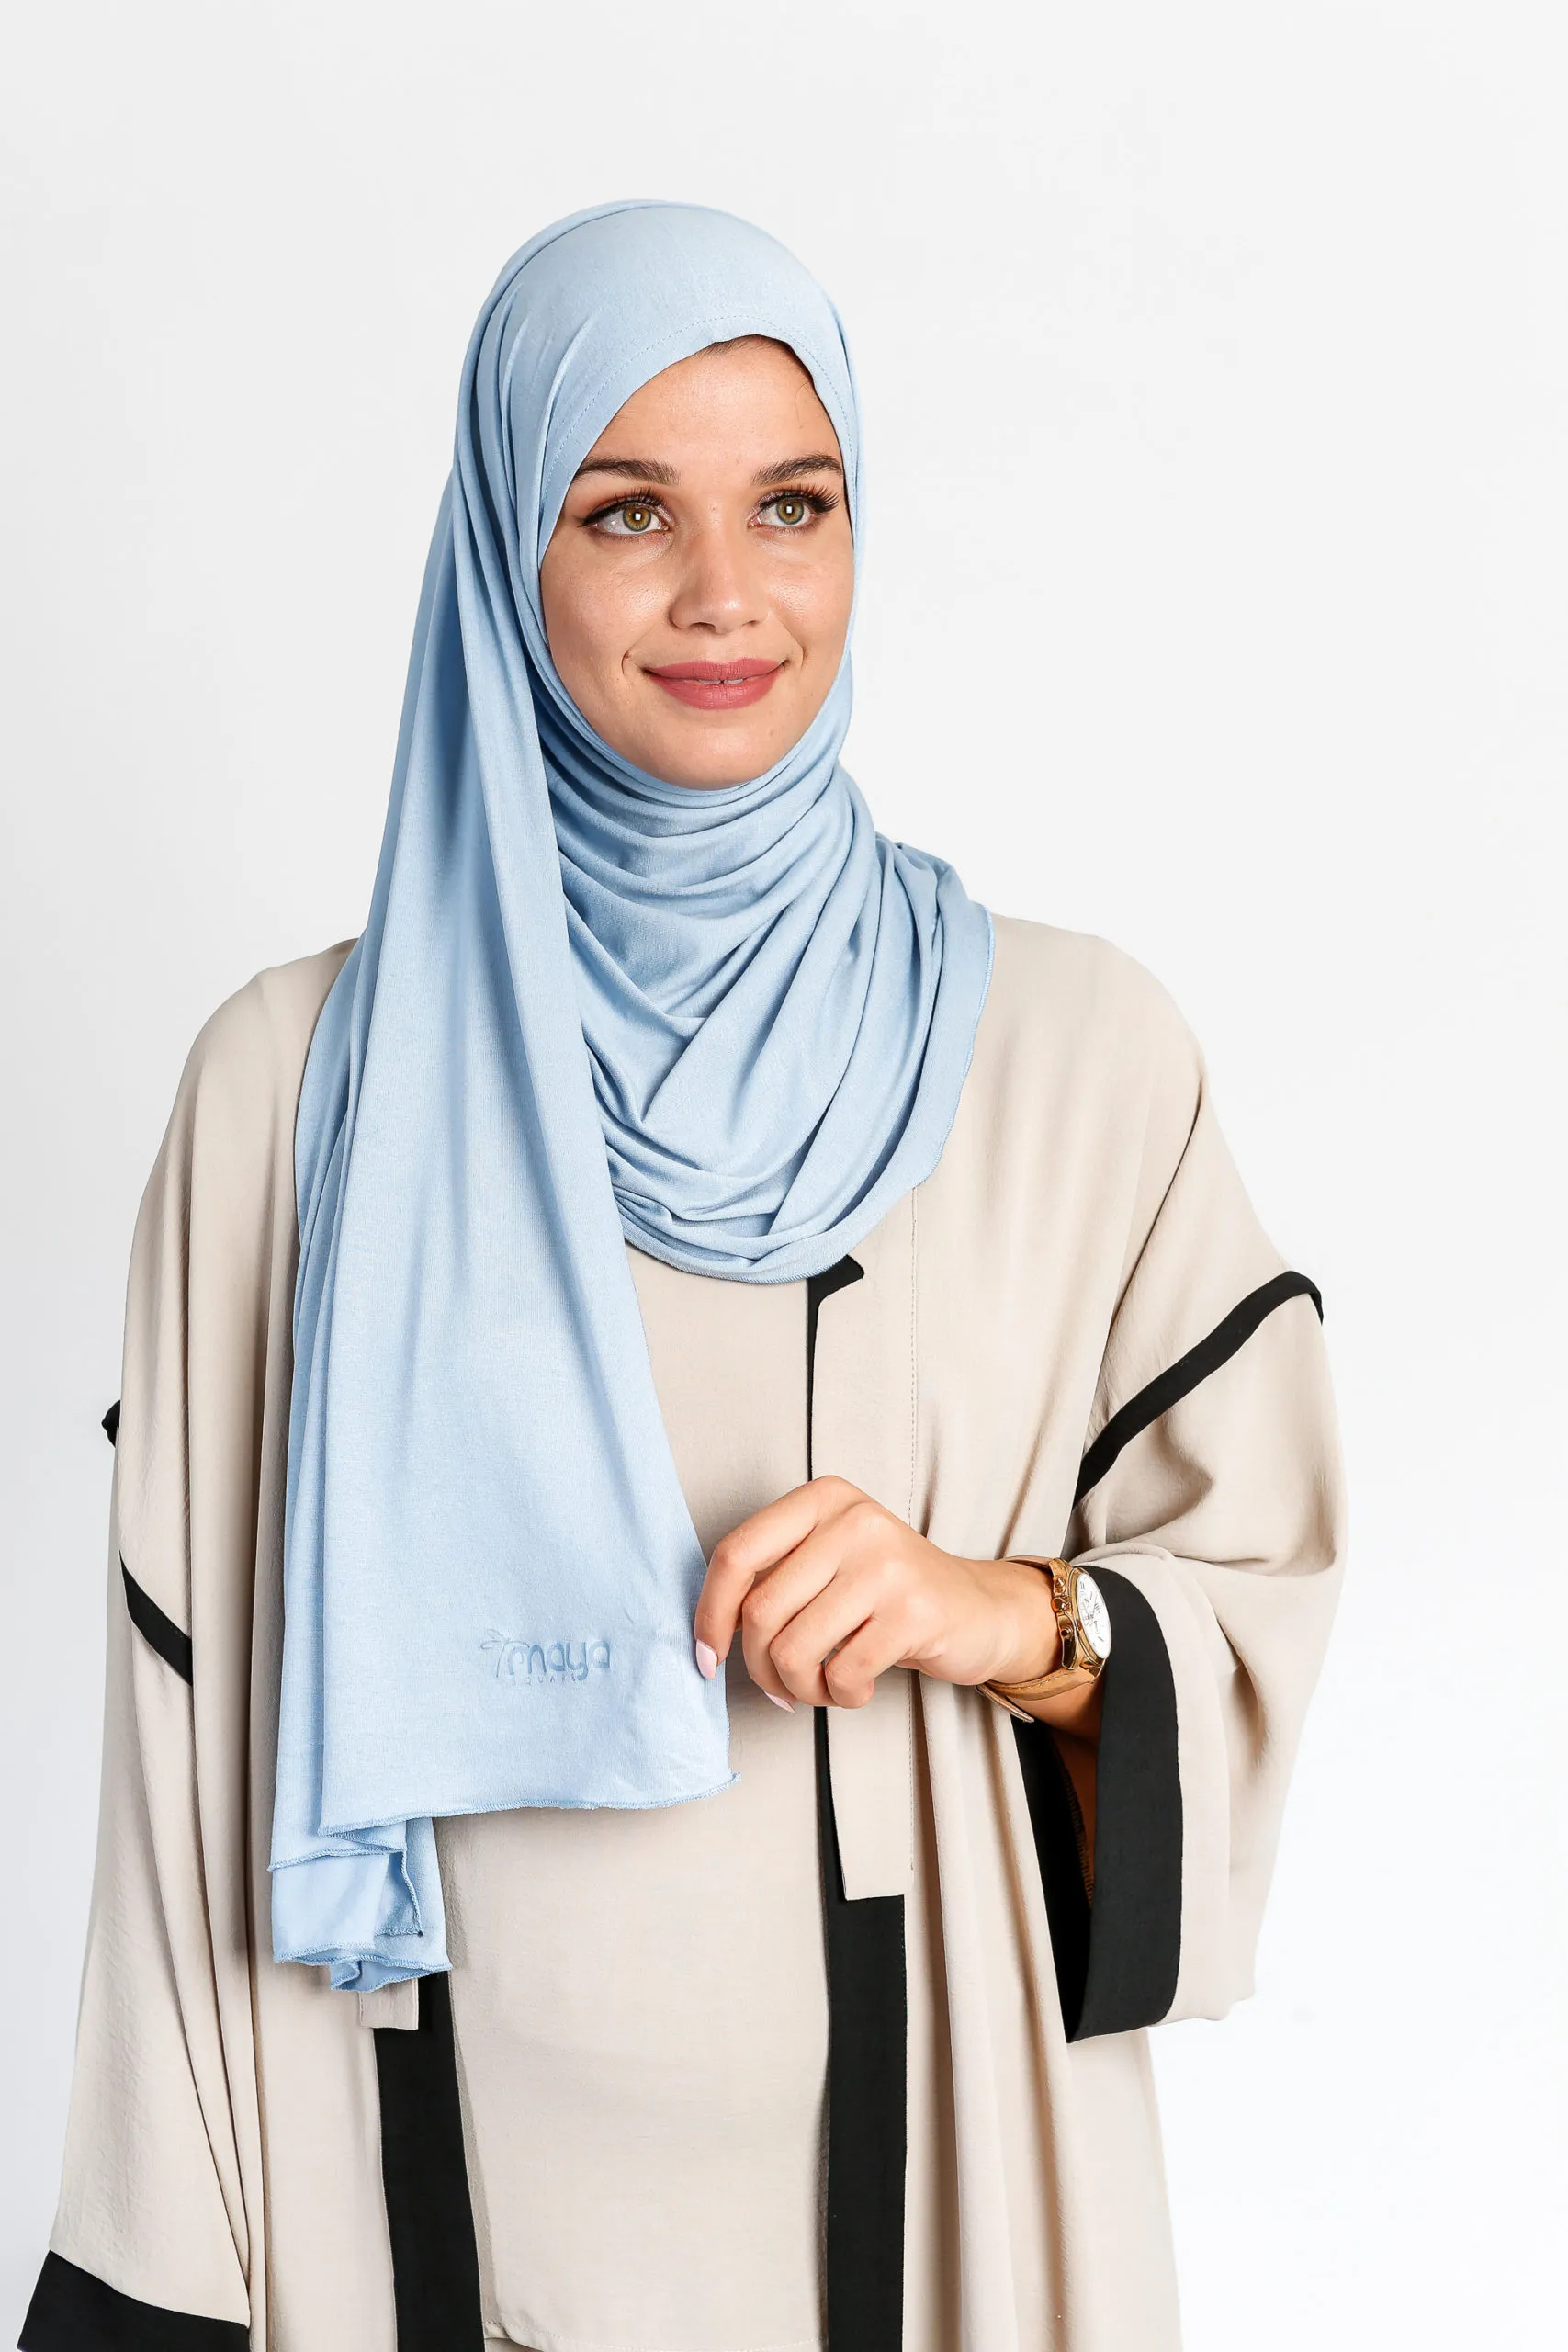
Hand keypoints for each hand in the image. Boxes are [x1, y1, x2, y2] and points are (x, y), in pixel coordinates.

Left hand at [693, 1476, 1060, 1710]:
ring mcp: (886, 1564)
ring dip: (801, 1688)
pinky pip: (842, 1674)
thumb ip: (775, 1576)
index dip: (709, 1613)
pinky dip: (840, 1695)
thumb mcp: (830, 1558)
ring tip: (823, 1686)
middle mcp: (853, 1520)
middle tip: (781, 1686)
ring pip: (794, 1650)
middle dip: (761, 1667)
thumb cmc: (887, 1594)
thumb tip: (707, 1636)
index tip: (707, 1657)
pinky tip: (857, 1686)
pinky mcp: (913, 1612)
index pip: (736, 1554)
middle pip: (760, 1611)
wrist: (977, 1609)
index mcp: (822, 1499)